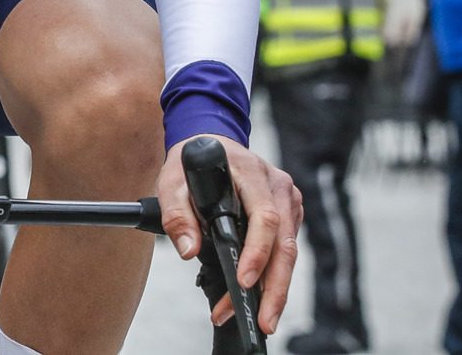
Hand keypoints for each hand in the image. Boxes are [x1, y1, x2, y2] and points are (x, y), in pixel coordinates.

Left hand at [156, 135, 301, 335]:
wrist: (208, 141)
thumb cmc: (192, 160)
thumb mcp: (172, 180)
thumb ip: (177, 214)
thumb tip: (189, 250)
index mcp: (252, 172)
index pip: (265, 217)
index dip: (258, 252)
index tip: (244, 281)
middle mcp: (278, 186)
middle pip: (286, 243)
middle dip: (275, 287)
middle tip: (264, 320)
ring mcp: (288, 200)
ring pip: (289, 252)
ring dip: (273, 288)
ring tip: (257, 317)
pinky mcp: (289, 214)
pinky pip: (285, 249)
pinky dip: (272, 275)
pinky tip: (256, 296)